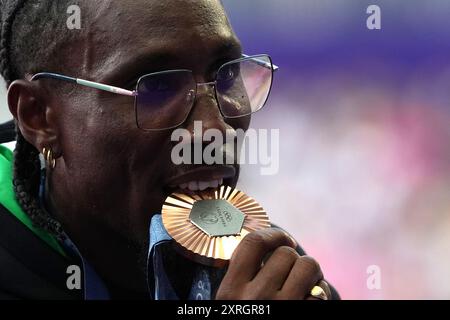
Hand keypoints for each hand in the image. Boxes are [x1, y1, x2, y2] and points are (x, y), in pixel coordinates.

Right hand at [215, 228, 330, 299]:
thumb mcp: (228, 303)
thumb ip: (239, 279)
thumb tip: (262, 245)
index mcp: (230, 291)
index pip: (253, 243)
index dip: (273, 235)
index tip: (283, 239)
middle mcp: (255, 299)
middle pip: (285, 253)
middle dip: (294, 258)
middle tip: (294, 270)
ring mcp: (282, 308)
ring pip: (308, 266)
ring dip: (312, 272)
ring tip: (307, 282)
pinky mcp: (302, 317)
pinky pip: (321, 293)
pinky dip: (321, 292)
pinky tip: (313, 298)